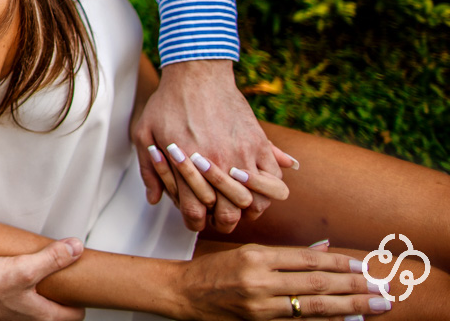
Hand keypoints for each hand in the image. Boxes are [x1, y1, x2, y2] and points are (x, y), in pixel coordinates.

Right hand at [0, 238, 85, 320]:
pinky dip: (18, 289)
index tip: (79, 279)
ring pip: (35, 304)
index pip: (74, 314)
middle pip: (55, 309)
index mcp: (42, 317)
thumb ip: (52, 259)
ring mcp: (12, 317)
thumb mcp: (23, 269)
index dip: (79, 296)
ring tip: (35, 266)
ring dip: (37, 289)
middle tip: (58, 269)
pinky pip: (16, 299)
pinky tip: (10, 270)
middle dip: (58, 290)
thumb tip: (76, 248)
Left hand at [132, 60, 280, 232]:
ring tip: (239, 202)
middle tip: (218, 214)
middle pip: (229, 215)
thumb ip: (149, 170)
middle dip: (222, 220)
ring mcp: (242, 155)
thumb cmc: (168, 103)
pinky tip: (255, 183)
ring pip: (257, 202)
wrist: (197, 73)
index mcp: (188, 167)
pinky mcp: (259, 143)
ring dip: (249, 208)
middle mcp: (218, 165)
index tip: (197, 217)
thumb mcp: (144, 132)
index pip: (196, 214)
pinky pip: (276, 177)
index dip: (195, 221)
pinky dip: (269, 187)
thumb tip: (155, 200)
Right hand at [175, 244, 390, 320]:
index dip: (338, 263)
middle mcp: (260, 281)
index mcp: (257, 256)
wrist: (184, 293)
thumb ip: (285, 255)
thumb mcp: (247, 252)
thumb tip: (323, 250)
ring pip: (313, 306)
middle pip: (317, 283)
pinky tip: (345, 320)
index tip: (362, 266)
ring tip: (373, 306)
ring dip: (348, 306)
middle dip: (353, 286)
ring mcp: (260, 306)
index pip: (308, 259)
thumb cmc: (215, 269)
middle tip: (381, 289)